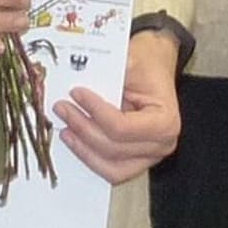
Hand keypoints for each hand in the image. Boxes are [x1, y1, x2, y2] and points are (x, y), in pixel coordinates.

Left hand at [57, 27, 182, 182]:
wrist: (154, 68)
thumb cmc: (148, 65)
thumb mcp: (132, 58)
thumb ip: (110, 70)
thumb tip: (80, 74)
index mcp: (165, 121)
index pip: (122, 127)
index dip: (94, 112)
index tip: (76, 93)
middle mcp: (161, 144)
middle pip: (113, 148)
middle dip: (82, 128)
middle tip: (62, 108)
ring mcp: (149, 157)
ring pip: (110, 167)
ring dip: (83, 149)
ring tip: (65, 129)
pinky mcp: (136, 161)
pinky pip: (110, 170)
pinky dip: (90, 158)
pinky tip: (75, 141)